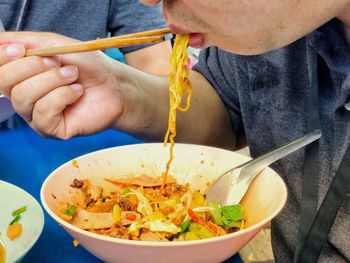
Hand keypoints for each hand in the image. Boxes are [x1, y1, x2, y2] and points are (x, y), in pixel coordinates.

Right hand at [0, 32, 124, 138]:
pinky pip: (42, 113)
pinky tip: (77, 93)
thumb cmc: (88, 66)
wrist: (114, 85)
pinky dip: (62, 97)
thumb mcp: (56, 44)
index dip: (3, 57)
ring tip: (73, 77)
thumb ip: (26, 41)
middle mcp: (24, 97)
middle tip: (59, 64)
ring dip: (52, 81)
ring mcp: (36, 116)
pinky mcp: (51, 130)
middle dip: (33, 67)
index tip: (21, 49)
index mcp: (22, 77)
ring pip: (23, 98)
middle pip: (4, 83)